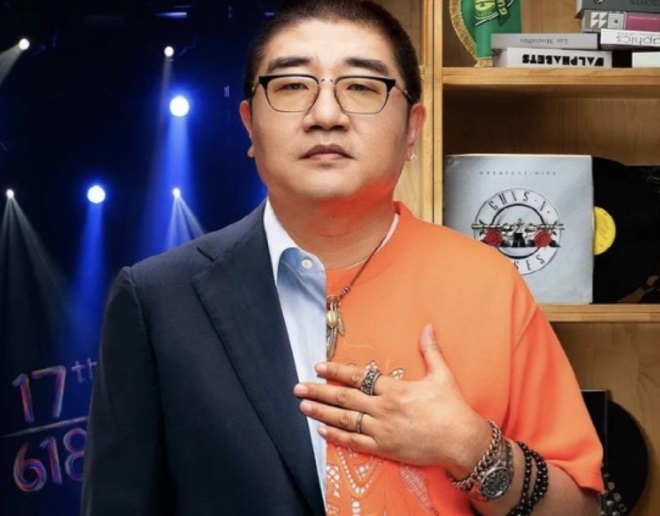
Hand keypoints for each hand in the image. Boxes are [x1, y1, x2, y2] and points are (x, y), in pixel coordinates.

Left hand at [293, 324, 490, 473]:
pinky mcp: (385, 449)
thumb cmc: (452, 407)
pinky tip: (322, 430)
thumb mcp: (442, 375)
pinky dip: (337, 436)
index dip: (336, 370)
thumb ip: (430, 350)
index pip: (357, 377)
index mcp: (394, 389)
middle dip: (319, 391)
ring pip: (345, 420)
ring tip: (303, 406)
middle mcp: (383, 409)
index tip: (319, 366)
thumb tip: (427, 327)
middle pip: (344, 398)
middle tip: (298, 388)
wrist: (461, 441)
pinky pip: (355, 442)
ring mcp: (382, 430)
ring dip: (322, 412)